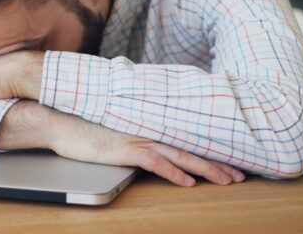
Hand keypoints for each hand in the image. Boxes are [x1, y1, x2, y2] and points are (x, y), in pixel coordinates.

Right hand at [0, 101, 245, 186]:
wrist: (61, 120)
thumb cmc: (84, 125)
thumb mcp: (114, 129)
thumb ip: (133, 133)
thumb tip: (146, 142)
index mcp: (146, 126)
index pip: (185, 140)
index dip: (209, 151)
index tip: (230, 161)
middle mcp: (147, 131)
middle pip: (190, 148)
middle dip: (218, 163)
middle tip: (241, 175)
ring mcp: (137, 139)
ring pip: (180, 154)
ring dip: (206, 168)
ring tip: (227, 180)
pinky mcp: (125, 149)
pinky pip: (155, 162)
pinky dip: (173, 172)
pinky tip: (188, 182)